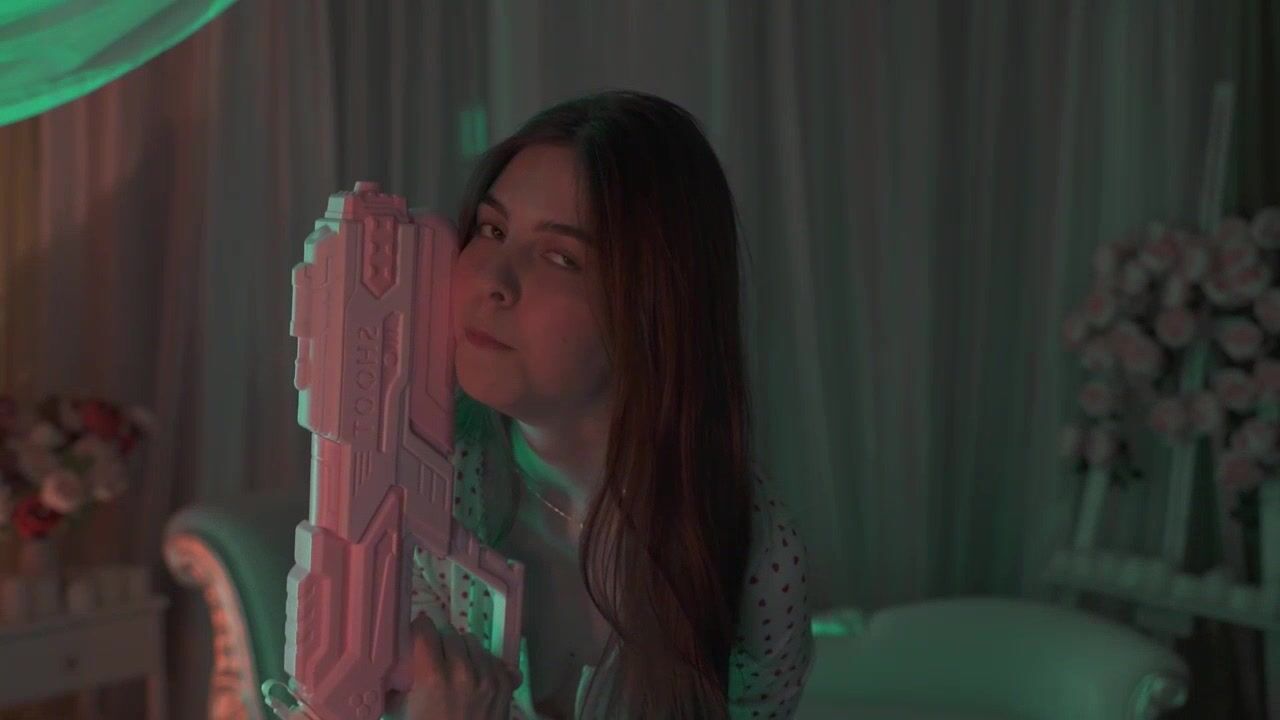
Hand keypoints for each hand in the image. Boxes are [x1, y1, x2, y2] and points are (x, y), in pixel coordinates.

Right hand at [384, 614, 522, 719]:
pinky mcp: (506, 685)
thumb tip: (390, 668)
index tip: (416, 633)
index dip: (418, 630)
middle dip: (440, 641)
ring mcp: (488, 678)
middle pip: (450, 635)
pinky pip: (493, 658)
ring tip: (455, 662)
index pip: (426, 632)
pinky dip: (483, 662)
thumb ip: (397, 688)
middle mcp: (463, 672)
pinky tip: (475, 673)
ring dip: (462, 649)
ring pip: (473, 643)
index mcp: (433, 678)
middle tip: (433, 653)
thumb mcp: (403, 713)